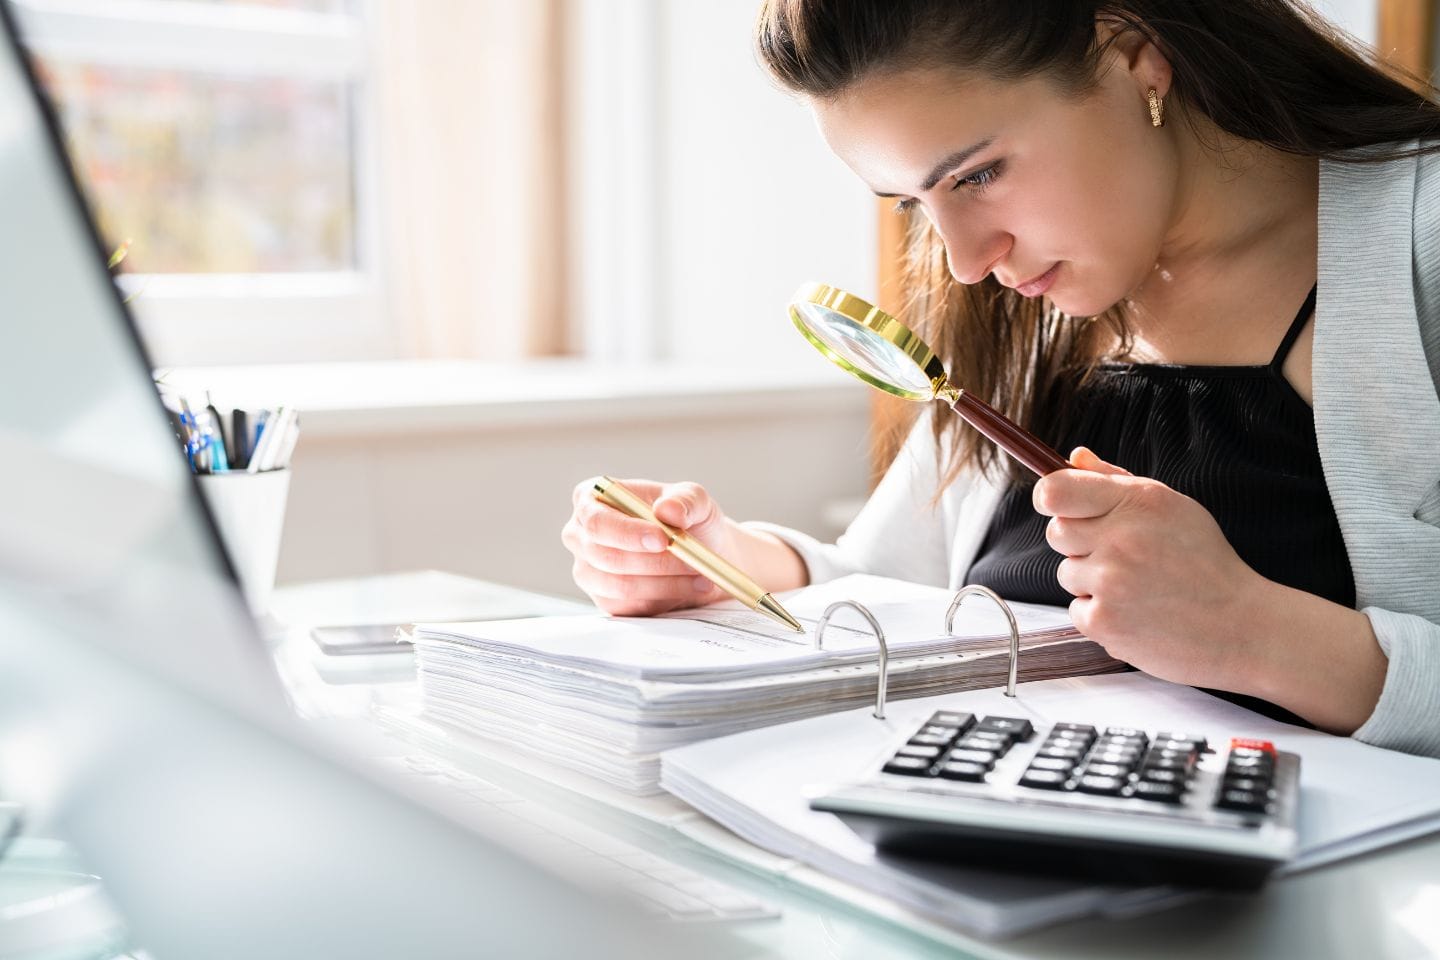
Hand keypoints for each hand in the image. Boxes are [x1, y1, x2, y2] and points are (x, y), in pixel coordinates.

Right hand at [561, 477, 732, 616]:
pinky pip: (629, 605)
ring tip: (699, 574)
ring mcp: (588, 570)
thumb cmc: (686, 518)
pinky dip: (664, 597)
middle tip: (691, 561)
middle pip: (606, 556)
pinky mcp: (604, 598)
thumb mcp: (694, 498)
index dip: (627, 532)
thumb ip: (685, 499)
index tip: (662, 540)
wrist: (699, 550)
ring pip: (620, 585)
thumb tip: (668, 510)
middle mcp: (580, 535)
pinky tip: (689, 586)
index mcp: (590, 499)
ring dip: (665, 582)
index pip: (597, 521)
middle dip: (654, 562)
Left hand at [1032, 447, 1266, 689]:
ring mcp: (1111, 582)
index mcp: (1138, 502)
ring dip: (1092, 581)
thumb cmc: (1205, 563)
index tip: (1057, 506)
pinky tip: (1136, 614)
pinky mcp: (1104, 622)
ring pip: (1067, 573)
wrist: (1242, 628)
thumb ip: (1115, 480)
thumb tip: (1073, 457)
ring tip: (1139, 587)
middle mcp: (1120, 538)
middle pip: (1057, 532)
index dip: (1049, 497)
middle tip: (1122, 555)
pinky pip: (1077, 610)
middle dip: (1080, 542)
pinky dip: (1100, 615)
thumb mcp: (1171, 508)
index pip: (1055, 490)